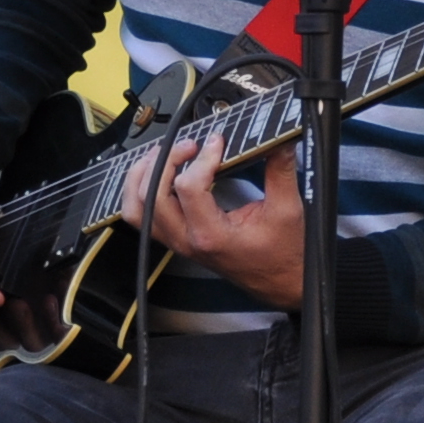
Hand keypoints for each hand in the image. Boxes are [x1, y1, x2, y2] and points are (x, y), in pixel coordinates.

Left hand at [123, 122, 305, 310]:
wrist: (280, 281)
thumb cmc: (282, 253)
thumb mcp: (287, 209)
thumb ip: (281, 170)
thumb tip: (280, 140)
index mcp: (212, 235)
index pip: (188, 187)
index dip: (202, 158)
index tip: (217, 142)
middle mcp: (188, 240)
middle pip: (152, 195)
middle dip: (166, 161)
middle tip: (188, 145)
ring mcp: (178, 242)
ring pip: (136, 209)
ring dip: (142, 177)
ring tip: (161, 155)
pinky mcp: (176, 240)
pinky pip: (141, 217)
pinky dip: (139, 193)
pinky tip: (154, 175)